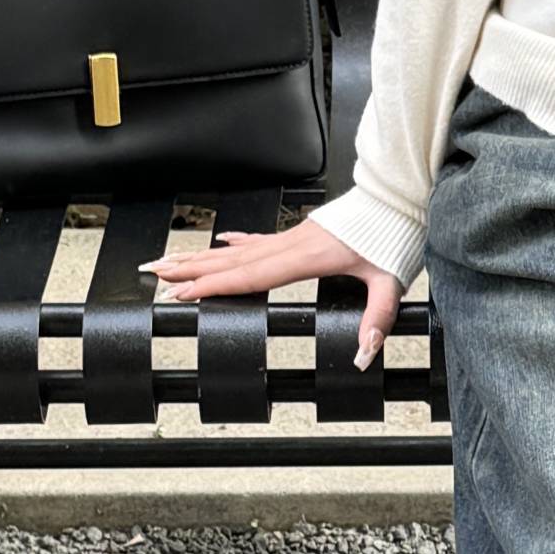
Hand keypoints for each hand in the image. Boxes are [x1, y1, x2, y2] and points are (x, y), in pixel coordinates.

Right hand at [139, 218, 401, 369]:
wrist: (400, 199)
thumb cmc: (394, 237)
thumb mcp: (390, 283)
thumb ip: (377, 319)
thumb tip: (364, 353)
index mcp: (305, 257)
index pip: (251, 275)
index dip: (214, 285)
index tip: (183, 293)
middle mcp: (292, 244)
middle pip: (230, 260)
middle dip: (189, 269)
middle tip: (154, 275)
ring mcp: (292, 236)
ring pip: (237, 249)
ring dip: (201, 256)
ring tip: (170, 260)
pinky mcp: (300, 233)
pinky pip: (258, 240)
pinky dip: (235, 243)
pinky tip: (221, 242)